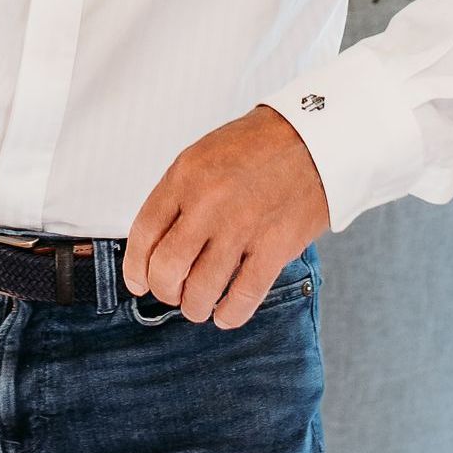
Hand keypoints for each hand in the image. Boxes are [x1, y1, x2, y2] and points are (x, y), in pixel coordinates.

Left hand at [123, 106, 329, 327]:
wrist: (316, 138)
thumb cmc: (257, 147)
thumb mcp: (203, 156)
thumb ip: (178, 196)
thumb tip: (156, 244)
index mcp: (185, 176)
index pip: (143, 234)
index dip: (135, 267)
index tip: (138, 282)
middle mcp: (208, 202)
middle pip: (166, 268)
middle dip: (164, 291)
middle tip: (173, 293)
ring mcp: (241, 226)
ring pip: (201, 290)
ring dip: (194, 307)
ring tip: (199, 306)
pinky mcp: (275, 247)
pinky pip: (243, 297)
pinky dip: (229, 314)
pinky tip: (225, 315)